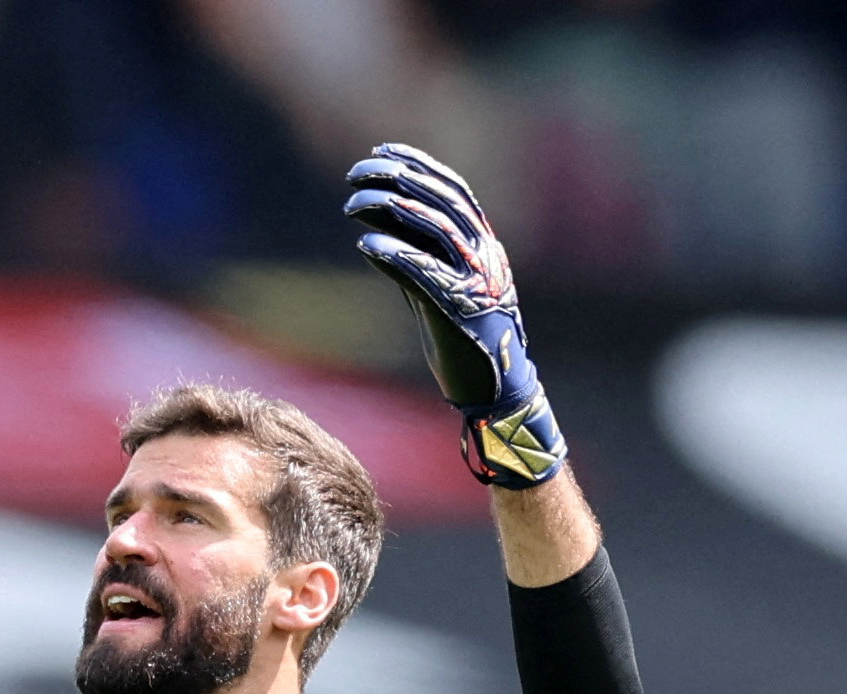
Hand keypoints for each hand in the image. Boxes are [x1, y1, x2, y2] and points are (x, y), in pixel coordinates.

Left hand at [344, 145, 565, 488]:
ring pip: (435, 228)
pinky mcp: (460, 309)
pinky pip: (425, 273)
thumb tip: (371, 236)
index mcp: (483, 246)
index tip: (382, 150)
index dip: (419, 163)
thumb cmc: (463, 342)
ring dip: (390, 208)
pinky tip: (365, 245)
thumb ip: (408, 263)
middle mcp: (484, 255)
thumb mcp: (432, 294)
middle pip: (441, 200)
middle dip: (396, 178)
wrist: (494, 390)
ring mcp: (475, 280)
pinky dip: (396, 255)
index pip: (453, 190)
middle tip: (356, 172)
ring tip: (352, 202)